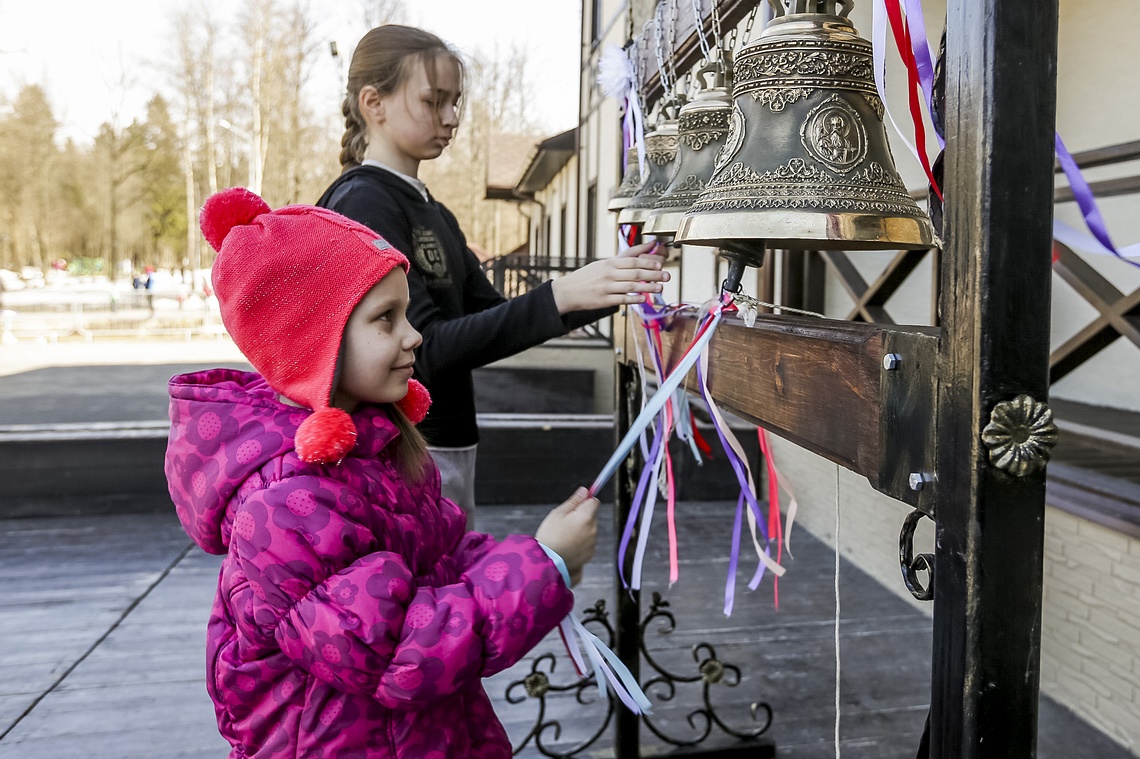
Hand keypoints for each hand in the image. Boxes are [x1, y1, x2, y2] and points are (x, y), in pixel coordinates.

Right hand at [534, 487, 598, 586]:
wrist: (547, 563)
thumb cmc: (550, 536)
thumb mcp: (558, 513)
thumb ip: (574, 501)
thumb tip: (585, 491)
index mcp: (586, 517)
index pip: (594, 501)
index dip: (585, 501)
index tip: (576, 504)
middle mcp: (593, 530)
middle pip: (592, 516)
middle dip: (582, 516)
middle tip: (565, 522)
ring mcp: (592, 544)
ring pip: (589, 530)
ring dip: (581, 530)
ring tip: (564, 536)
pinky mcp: (589, 555)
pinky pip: (587, 543)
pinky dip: (580, 543)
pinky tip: (567, 546)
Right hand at [550, 241, 668, 312]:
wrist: (568, 291)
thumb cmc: (588, 277)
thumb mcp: (603, 264)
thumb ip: (622, 259)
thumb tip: (642, 250)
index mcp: (609, 263)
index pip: (632, 261)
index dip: (648, 262)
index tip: (660, 264)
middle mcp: (609, 274)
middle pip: (635, 273)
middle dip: (653, 274)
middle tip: (667, 276)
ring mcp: (606, 288)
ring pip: (631, 287)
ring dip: (647, 287)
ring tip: (660, 288)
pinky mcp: (604, 301)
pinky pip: (622, 299)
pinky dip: (634, 299)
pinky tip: (644, 299)